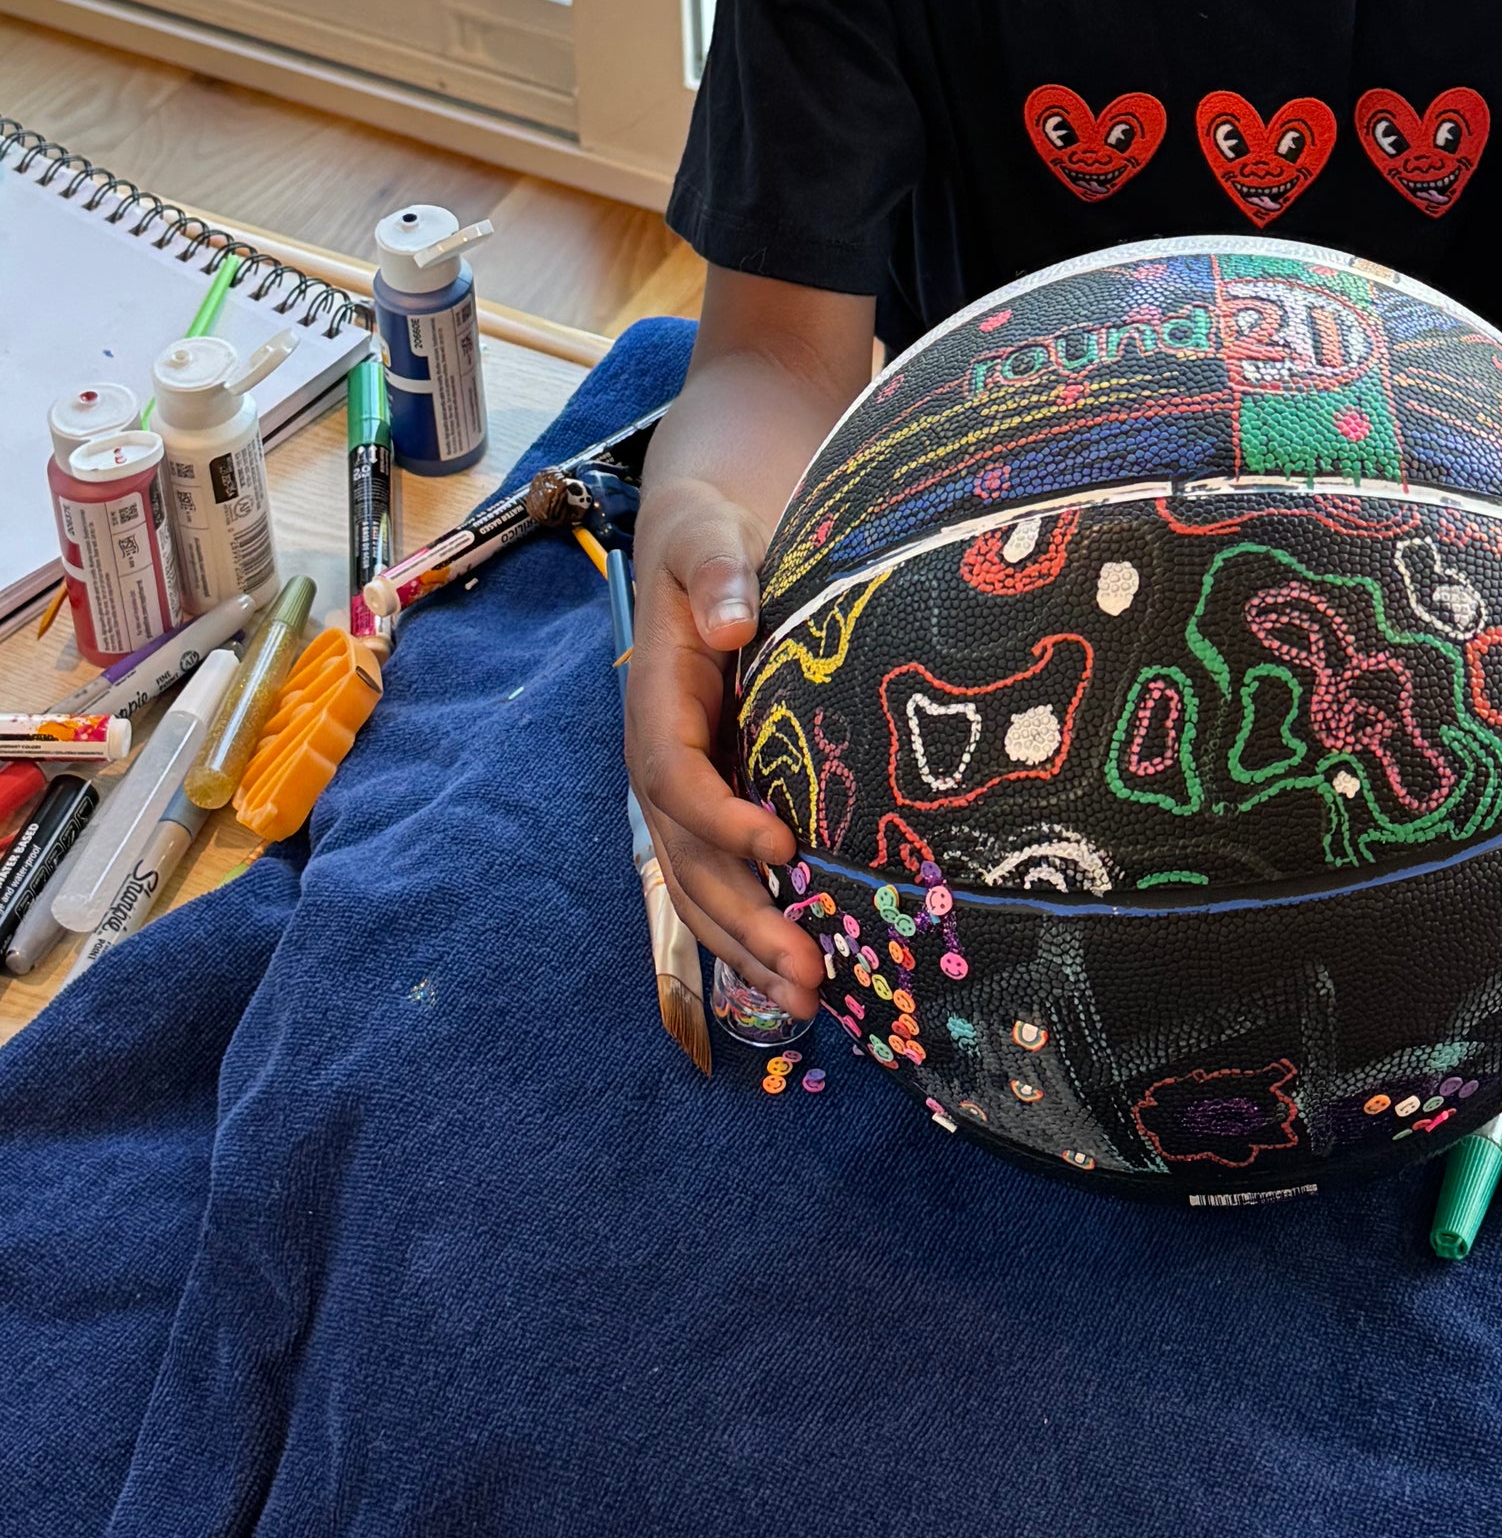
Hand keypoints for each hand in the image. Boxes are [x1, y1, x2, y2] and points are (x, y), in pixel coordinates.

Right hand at [623, 470, 822, 1017]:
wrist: (703, 543)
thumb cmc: (709, 536)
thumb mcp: (709, 534)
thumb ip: (719, 573)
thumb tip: (726, 623)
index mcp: (657, 701)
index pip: (676, 776)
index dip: (721, 815)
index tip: (781, 842)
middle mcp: (664, 759)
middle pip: (689, 857)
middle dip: (743, 918)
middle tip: (805, 975)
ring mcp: (689, 789)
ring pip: (702, 885)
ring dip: (749, 945)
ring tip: (808, 1003)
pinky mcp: (719, 801)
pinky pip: (723, 878)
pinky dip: (753, 930)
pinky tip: (798, 980)